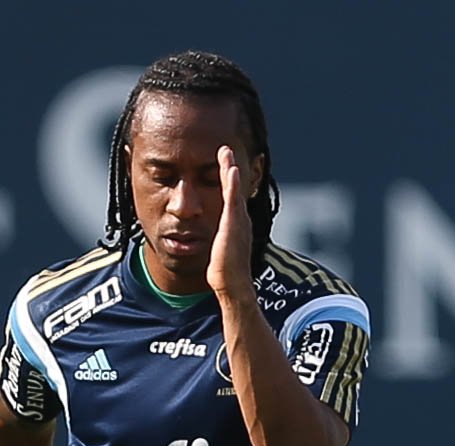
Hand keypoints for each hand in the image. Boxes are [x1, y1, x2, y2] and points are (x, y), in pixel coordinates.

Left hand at [206, 146, 254, 300]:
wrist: (233, 286)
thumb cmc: (226, 275)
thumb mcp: (221, 253)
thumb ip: (218, 243)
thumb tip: (214, 244)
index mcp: (237, 226)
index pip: (231, 199)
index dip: (228, 182)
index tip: (225, 167)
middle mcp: (241, 221)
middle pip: (234, 189)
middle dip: (230, 169)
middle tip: (226, 150)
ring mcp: (238, 222)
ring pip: (234, 190)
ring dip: (230, 169)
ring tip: (226, 152)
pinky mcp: (233, 226)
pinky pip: (232, 200)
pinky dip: (232, 184)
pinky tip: (230, 169)